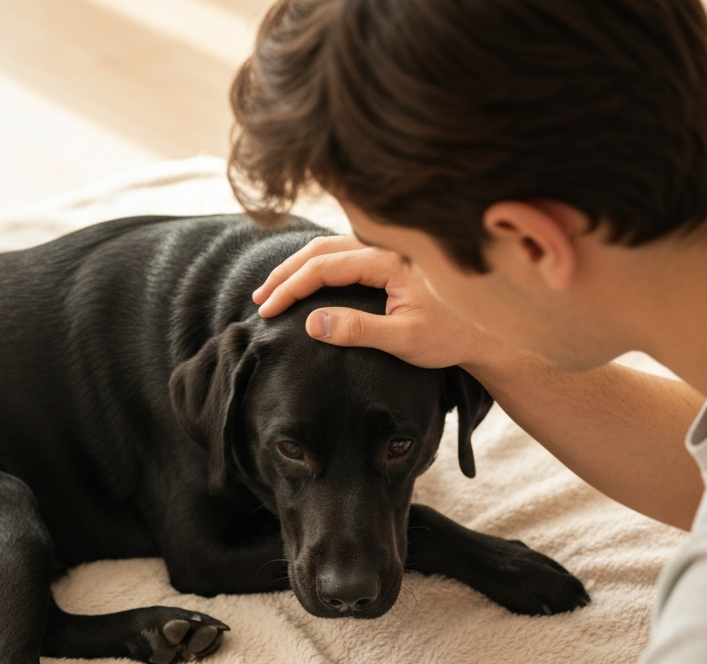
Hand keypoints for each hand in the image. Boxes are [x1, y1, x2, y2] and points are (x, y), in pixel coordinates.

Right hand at [253, 235, 491, 367]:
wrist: (480, 335)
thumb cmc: (447, 339)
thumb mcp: (403, 339)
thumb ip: (359, 329)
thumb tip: (312, 322)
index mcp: (389, 261)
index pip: (325, 266)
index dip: (291, 287)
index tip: (267, 310)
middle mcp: (384, 249)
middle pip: (320, 250)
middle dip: (285, 274)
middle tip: (259, 301)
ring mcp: (384, 254)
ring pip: (328, 250)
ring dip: (297, 269)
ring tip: (272, 292)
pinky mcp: (384, 264)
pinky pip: (340, 257)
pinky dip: (314, 269)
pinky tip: (301, 284)